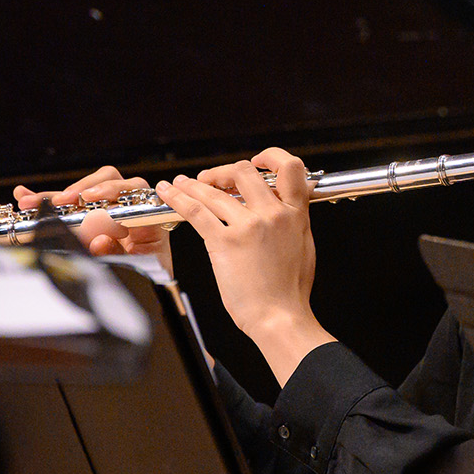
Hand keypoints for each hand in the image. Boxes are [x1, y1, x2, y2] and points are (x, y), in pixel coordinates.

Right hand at [14, 166, 172, 276]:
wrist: (149, 281)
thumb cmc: (149, 271)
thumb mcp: (140, 267)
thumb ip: (120, 254)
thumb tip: (99, 241)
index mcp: (149, 216)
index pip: (134, 190)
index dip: (111, 189)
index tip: (90, 198)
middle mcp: (130, 206)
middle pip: (107, 181)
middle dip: (80, 189)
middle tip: (61, 200)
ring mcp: (110, 209)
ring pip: (83, 191)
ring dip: (56, 195)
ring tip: (31, 201)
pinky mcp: (92, 215)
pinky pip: (70, 204)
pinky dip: (48, 200)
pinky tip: (25, 197)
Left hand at [154, 148, 333, 384]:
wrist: (279, 316)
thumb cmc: (290, 290)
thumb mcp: (304, 246)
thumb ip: (294, 221)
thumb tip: (286, 208)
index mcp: (296, 214)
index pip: (289, 167)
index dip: (269, 157)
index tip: (255, 162)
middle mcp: (273, 214)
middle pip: (244, 171)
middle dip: (222, 172)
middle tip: (211, 180)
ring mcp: (248, 227)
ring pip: (214, 191)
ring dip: (192, 184)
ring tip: (179, 184)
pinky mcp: (224, 242)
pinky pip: (196, 212)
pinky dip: (179, 199)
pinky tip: (169, 194)